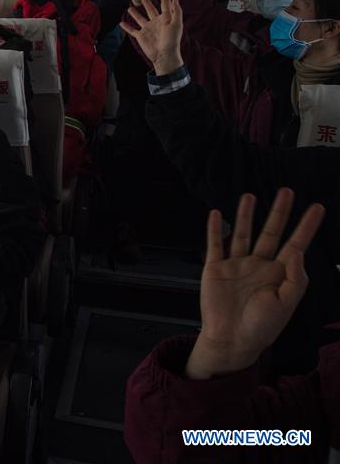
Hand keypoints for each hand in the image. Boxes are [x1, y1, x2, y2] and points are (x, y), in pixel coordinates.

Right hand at [120, 0, 183, 74]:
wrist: (163, 55)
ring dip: (135, 14)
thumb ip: (176, 12)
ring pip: (140, 19)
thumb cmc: (171, 40)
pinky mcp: (141, 36)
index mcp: (165, 18)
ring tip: (130, 8)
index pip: (164, 4)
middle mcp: (156, 22)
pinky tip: (121, 23)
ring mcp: (148, 29)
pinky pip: (132, 30)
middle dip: (148, 4)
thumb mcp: (176, 24)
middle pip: (151, 10)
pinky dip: (127, 27)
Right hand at [186, 189, 323, 379]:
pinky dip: (215, 229)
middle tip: (287, 191)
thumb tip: (297, 252)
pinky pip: (215, 244)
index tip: (317, 208)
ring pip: (243, 233)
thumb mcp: (287, 304)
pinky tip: (217, 214)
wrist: (232, 340)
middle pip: (271, 232)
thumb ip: (295, 277)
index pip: (296, 244)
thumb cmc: (261, 327)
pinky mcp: (216, 268)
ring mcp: (237, 265)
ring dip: (246, 215)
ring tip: (250, 196)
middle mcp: (259, 265)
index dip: (307, 226)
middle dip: (280, 212)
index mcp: (279, 274)